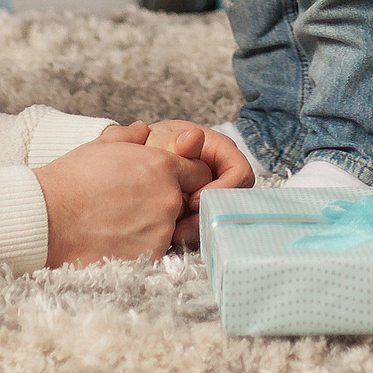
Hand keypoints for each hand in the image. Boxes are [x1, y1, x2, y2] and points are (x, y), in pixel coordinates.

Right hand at [35, 125, 213, 267]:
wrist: (48, 216)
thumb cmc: (71, 178)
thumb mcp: (102, 144)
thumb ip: (131, 135)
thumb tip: (143, 130)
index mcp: (162, 165)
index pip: (198, 173)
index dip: (183, 178)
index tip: (162, 184)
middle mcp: (168, 197)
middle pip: (186, 202)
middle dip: (168, 202)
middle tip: (137, 204)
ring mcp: (160, 229)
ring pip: (171, 227)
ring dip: (154, 226)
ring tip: (121, 221)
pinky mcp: (149, 255)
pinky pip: (156, 249)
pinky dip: (142, 246)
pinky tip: (117, 238)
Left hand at [131, 119, 252, 246]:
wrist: (133, 165)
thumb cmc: (148, 145)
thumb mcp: (158, 140)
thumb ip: (175, 141)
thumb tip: (195, 136)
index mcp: (218, 150)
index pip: (239, 171)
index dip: (222, 189)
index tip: (192, 201)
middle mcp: (221, 173)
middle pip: (233, 200)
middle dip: (209, 215)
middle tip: (184, 226)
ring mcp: (212, 194)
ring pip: (220, 217)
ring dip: (200, 229)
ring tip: (175, 234)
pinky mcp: (202, 213)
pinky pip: (207, 228)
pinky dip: (192, 234)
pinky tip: (172, 236)